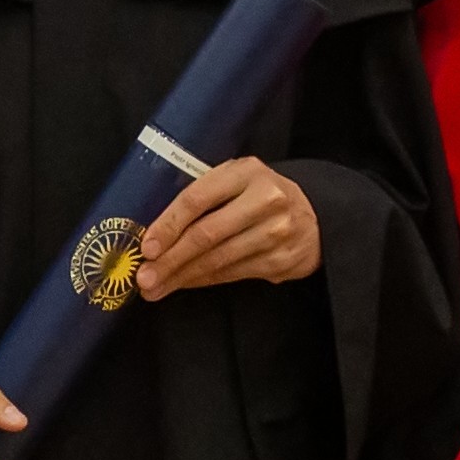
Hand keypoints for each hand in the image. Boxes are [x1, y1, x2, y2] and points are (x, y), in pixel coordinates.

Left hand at [136, 156, 321, 297]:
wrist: (315, 216)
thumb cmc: (260, 196)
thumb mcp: (237, 181)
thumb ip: (204, 195)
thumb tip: (155, 233)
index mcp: (246, 172)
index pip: (197, 199)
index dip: (168, 225)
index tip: (147, 247)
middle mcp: (265, 199)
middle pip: (206, 235)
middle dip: (170, 260)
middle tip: (144, 277)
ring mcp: (276, 232)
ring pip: (217, 260)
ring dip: (181, 277)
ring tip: (155, 287)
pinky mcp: (281, 260)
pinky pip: (232, 274)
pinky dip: (203, 281)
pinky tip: (184, 283)